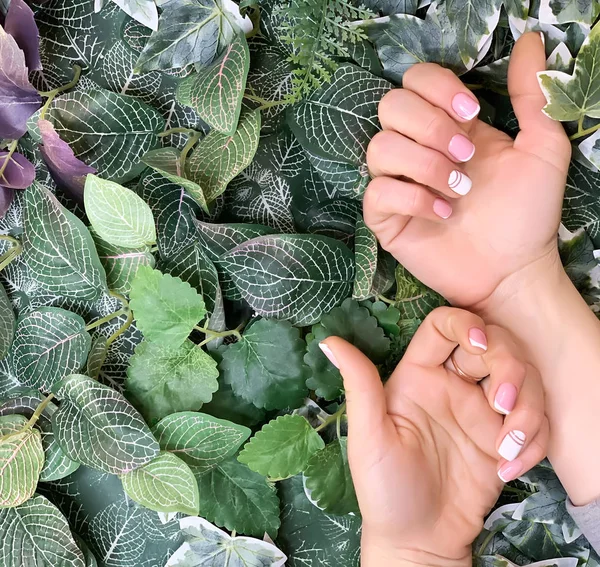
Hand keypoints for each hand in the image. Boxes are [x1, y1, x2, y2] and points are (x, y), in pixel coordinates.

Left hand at [320, 308, 547, 566]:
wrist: (420, 541)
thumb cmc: (384, 488)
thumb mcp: (369, 436)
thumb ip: (359, 384)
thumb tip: (328, 341)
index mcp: (419, 373)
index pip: (445, 326)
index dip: (466, 323)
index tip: (478, 343)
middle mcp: (454, 384)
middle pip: (495, 346)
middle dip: (509, 368)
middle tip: (503, 406)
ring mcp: (483, 410)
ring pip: (523, 381)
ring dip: (528, 408)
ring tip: (509, 448)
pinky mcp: (506, 438)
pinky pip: (535, 421)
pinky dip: (536, 440)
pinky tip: (511, 469)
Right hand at [364, 32, 570, 306]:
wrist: (514, 270)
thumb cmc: (527, 213)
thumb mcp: (542, 148)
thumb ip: (532, 94)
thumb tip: (530, 39)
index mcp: (448, 127)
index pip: (415, 82)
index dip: (436, 88)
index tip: (471, 113)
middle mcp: (417, 150)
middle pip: (389, 107)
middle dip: (429, 127)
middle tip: (466, 156)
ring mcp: (398, 184)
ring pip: (378, 148)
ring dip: (423, 165)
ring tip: (458, 190)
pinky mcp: (386, 218)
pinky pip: (377, 193)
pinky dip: (412, 199)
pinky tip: (443, 214)